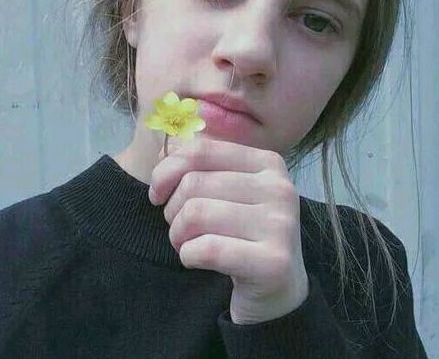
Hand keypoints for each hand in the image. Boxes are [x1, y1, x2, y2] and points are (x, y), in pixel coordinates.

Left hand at [149, 137, 309, 324]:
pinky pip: (206, 249)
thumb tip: (165, 152)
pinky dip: (189, 256)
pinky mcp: (273, 261)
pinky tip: (199, 260)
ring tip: (188, 244)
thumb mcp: (228, 191)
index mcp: (268, 162)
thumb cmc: (242, 233)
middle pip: (194, 183)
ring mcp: (280, 224)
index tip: (158, 194)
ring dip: (178, 235)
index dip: (166, 171)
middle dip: (172, 210)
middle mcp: (279, 188)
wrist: (278, 287)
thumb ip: (200, 165)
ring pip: (195, 214)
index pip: (201, 149)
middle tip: (180, 228)